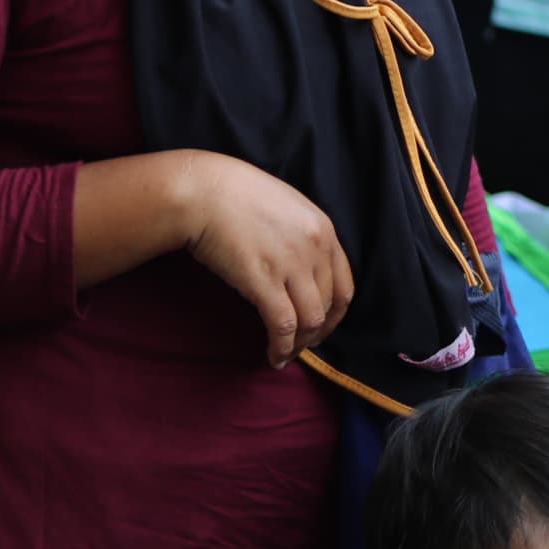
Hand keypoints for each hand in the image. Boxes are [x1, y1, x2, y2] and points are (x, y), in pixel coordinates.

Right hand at [172, 151, 356, 368]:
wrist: (204, 192)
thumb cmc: (237, 196)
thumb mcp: (287, 209)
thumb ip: (302, 238)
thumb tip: (303, 271)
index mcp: (324, 230)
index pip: (344, 285)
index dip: (335, 314)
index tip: (321, 327)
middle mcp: (315, 249)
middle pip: (328, 306)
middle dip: (316, 333)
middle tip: (300, 345)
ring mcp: (291, 265)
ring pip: (310, 320)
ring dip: (298, 344)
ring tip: (284, 354)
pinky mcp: (264, 281)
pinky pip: (283, 325)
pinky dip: (281, 346)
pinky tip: (272, 356)